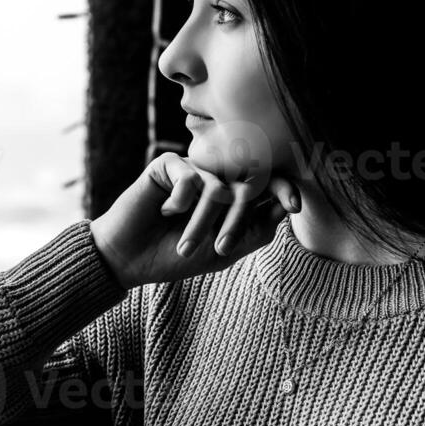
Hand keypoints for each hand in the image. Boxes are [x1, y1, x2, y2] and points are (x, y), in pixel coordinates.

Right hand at [89, 152, 301, 289]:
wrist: (129, 260)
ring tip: (183, 245)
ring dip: (201, 221)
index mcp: (231, 199)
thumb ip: (255, 230)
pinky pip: (189, 175)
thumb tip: (287, 206)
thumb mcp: (223, 252)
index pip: (265, 184)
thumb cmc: (174, 257)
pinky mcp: (168, 166)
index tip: (295, 205)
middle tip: (219, 248)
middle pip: (245, 181)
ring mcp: (193, 171)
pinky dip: (181, 200)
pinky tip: (166, 212)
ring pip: (216, 186)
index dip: (284, 188)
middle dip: (237, 217)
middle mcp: (215, 180)